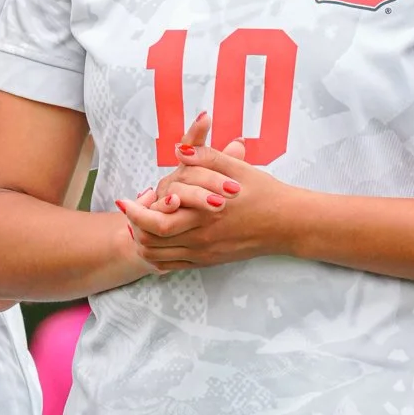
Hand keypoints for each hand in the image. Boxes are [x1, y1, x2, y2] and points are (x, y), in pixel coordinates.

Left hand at [115, 113, 292, 270]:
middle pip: (152, 240)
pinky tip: (155, 240)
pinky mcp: (209, 261)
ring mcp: (205, 252)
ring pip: (160, 255)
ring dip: (143, 240)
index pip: (157, 220)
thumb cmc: (264, 192)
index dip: (136, 211)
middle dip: (134, 226)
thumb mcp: (238, 168)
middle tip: (128, 211)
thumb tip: (178, 150)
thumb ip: (206, 156)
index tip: (125, 199)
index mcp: (205, 213)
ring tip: (137, 223)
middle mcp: (202, 237)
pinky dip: (158, 254)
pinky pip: (174, 264)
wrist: (288, 224)